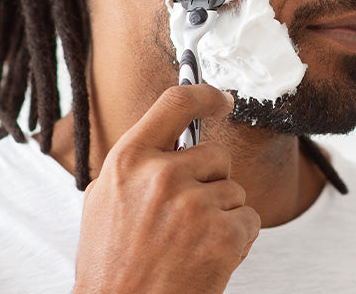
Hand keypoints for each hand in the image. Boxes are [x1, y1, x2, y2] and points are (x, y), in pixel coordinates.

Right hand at [74, 85, 259, 293]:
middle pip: (216, 155)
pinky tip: (206, 258)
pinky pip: (250, 220)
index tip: (221, 98)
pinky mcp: (223, 234)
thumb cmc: (111, 263)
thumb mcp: (106, 200)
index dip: (204, 93)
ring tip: (189, 244)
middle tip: (184, 217)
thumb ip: (138, 163)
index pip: (175, 104)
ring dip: (221, 215)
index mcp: (129, 161)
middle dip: (210, 182)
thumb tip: (175, 133)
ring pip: (234, 190)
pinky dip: (236, 240)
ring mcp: (195, 204)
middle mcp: (162, 175)